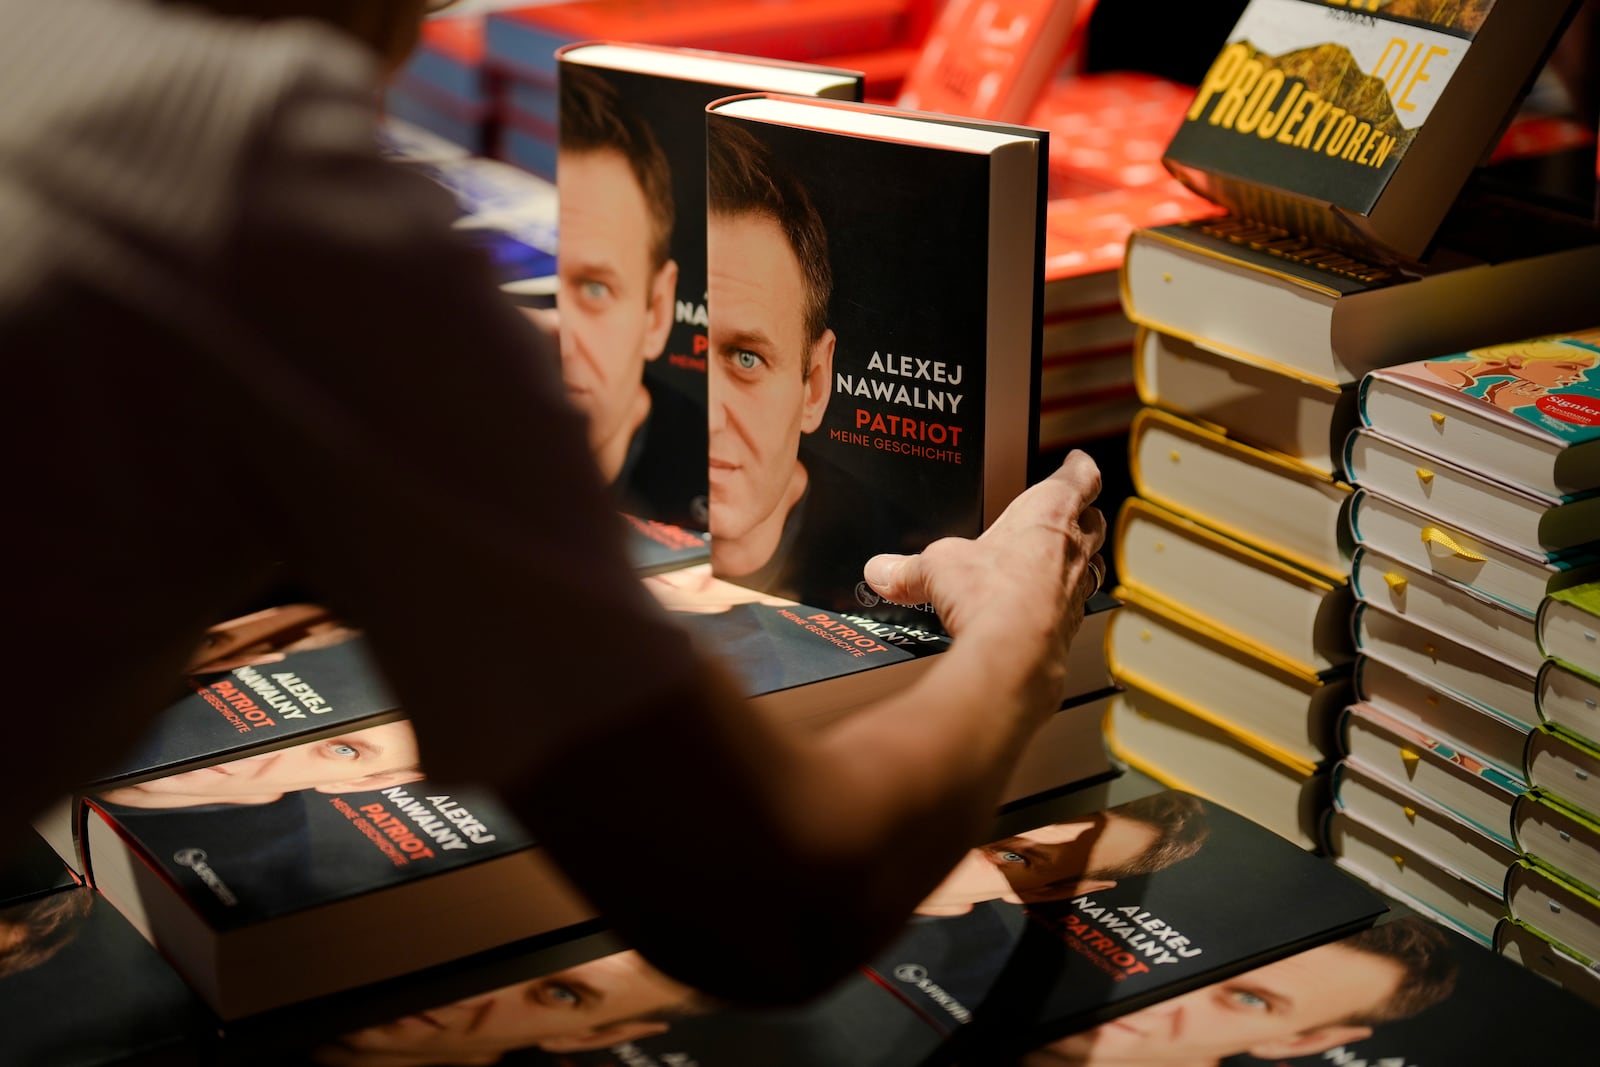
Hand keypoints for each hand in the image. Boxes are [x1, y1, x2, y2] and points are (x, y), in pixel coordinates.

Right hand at [861, 451, 1106, 705]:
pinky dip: (1060, 602)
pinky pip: (1072, 605)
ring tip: (1059, 562)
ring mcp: (1075, 590)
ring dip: (1078, 561)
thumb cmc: (992, 593)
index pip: (1078, 478)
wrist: (1014, 653)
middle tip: (1073, 512)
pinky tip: (1039, 609)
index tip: (1078, 462)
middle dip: (1083, 515)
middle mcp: (1072, 548)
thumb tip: (880, 570)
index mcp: (1049, 513)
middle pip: (1092, 521)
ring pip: (1090, 564)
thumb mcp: (937, 568)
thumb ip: (909, 568)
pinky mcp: (1068, 626)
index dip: (1078, 469)